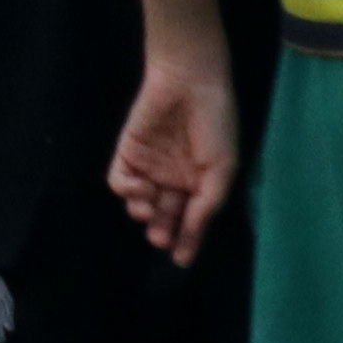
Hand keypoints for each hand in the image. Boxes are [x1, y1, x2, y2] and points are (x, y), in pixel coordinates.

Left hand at [110, 47, 242, 267]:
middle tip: (161, 238)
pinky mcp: (128, 152)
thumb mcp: (222, 168)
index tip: (181, 260)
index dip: (187, 241)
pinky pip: (120, 181)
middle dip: (162, 230)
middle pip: (164, 216)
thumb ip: (208, 202)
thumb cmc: (215, 123)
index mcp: (200, 184)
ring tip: (151, 209)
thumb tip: (193, 233)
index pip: (191, 220)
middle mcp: (174, 179)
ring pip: (140, 203)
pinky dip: (126, 190)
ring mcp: (150, 166)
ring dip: (143, 212)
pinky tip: (139, 189)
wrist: (191, 82)